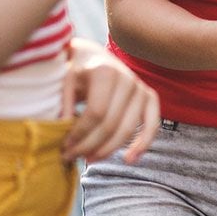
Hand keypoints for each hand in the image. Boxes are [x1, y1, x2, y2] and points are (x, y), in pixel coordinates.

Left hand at [59, 38, 161, 163]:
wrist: (92, 56)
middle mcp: (127, 79)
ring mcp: (140, 88)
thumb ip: (64, 102)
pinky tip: (130, 159)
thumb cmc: (76, 70)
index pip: (95, 113)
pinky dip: (143, 143)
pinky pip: (152, 125)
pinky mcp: (149, 97)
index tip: (64, 146)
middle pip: (110, 125)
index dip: (79, 134)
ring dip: (108, 150)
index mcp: (106, 72)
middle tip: (71, 157)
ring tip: (89, 159)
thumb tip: (63, 128)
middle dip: (89, 146)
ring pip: (127, 130)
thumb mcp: (65, 80)